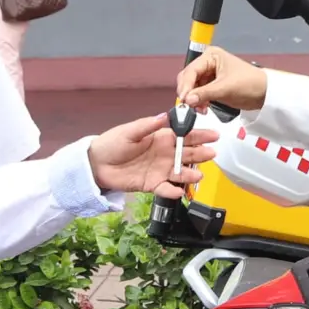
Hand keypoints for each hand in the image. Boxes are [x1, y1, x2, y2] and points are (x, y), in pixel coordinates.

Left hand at [87, 114, 216, 198]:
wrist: (96, 164)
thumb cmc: (111, 144)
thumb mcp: (129, 131)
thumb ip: (148, 125)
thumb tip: (164, 116)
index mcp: (160, 138)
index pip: (184, 135)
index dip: (199, 135)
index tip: (212, 135)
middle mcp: (164, 154)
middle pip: (187, 154)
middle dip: (201, 154)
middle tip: (211, 153)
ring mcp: (159, 170)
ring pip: (180, 173)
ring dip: (190, 174)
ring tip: (198, 175)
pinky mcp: (152, 184)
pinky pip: (165, 189)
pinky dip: (172, 191)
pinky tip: (178, 192)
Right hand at [177, 47, 267, 113]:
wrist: (265, 94)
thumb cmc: (249, 84)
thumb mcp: (225, 89)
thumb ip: (204, 94)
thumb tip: (187, 100)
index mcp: (211, 56)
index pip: (191, 70)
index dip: (186, 86)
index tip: (184, 100)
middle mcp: (208, 62)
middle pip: (188, 78)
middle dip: (189, 92)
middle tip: (190, 106)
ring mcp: (209, 74)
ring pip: (192, 87)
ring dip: (193, 98)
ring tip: (200, 109)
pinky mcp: (212, 85)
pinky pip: (199, 93)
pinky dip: (199, 101)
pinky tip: (204, 108)